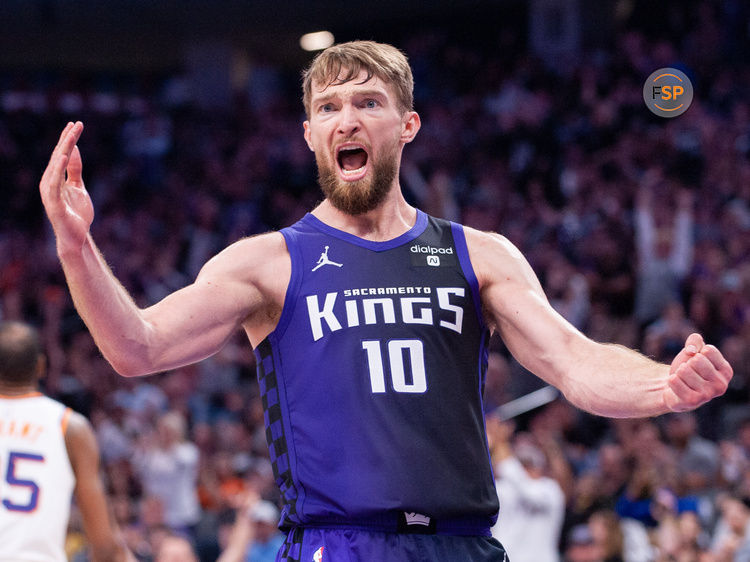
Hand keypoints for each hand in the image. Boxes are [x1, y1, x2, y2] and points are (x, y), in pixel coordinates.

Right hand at [39, 122, 93, 253]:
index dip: (68, 138)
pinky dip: (57, 168)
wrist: (76, 236)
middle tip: (76, 123)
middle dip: (67, 139)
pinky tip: (62, 156)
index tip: (75, 124)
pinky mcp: (54, 202)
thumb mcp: (78, 186)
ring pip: (56, 165)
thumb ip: (75, 169)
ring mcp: (50, 191)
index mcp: (54, 177)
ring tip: (71, 135)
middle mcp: (49, 181)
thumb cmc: (76, 212)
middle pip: (58, 155)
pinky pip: (55, 182)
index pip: (61, 153)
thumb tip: (74, 150)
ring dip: (64, 149)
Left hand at [664, 333, 732, 411]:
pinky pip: (674, 381)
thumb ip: (695, 340)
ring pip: (683, 370)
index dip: (697, 352)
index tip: (697, 361)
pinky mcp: (692, 402)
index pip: (708, 350)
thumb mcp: (693, 349)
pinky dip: (672, 380)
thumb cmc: (688, 366)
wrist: (674, 385)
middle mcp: (721, 385)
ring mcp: (707, 395)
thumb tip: (692, 351)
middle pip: (696, 360)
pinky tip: (677, 387)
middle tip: (688, 372)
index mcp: (726, 371)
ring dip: (679, 372)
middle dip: (687, 363)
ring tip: (683, 380)